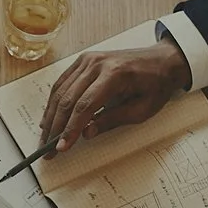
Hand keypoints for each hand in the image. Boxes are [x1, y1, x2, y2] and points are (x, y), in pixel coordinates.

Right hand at [36, 39, 191, 157]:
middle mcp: (97, 64)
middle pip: (68, 99)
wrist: (162, 61)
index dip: (70, 129)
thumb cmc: (156, 84)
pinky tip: (49, 118)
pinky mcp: (83, 61)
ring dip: (51, 116)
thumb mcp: (142, 109)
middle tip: (48, 148)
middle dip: (56, 127)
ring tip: (45, 137)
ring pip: (60, 91)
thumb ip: (113, 120)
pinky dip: (54, 102)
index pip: (85, 106)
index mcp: (115, 74)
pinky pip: (62, 83)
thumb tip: (87, 132)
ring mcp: (87, 60)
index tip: (62, 146)